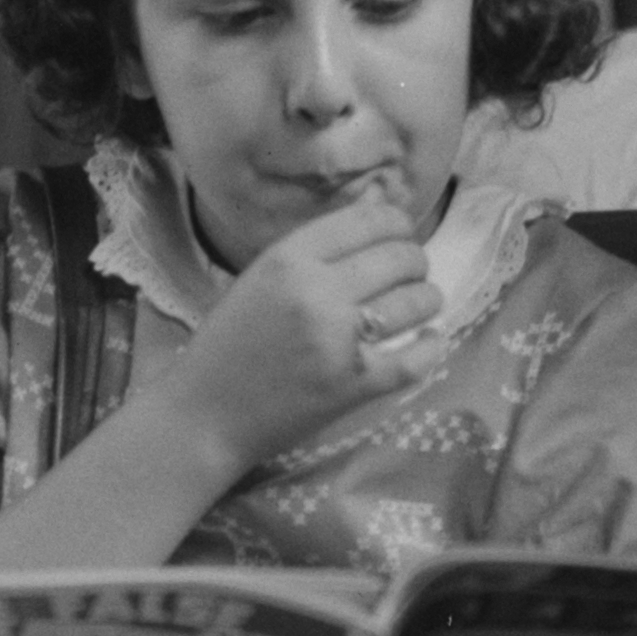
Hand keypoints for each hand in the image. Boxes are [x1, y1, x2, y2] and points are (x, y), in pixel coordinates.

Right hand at [162, 177, 440, 473]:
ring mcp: (339, 339)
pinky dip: (432, 347)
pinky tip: (431, 340)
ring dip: (429, 299)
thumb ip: (310, 253)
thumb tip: (376, 221)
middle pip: (400, 257)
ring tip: (425, 303)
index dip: (398, 222)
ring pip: (416, 302)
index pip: (368, 220)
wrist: (204, 415)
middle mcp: (316, 291)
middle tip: (414, 273)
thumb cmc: (227, 346)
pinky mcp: (355, 384)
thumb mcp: (258, 280)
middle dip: (417, 262)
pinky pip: (416, 359)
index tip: (402, 233)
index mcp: (287, 258)